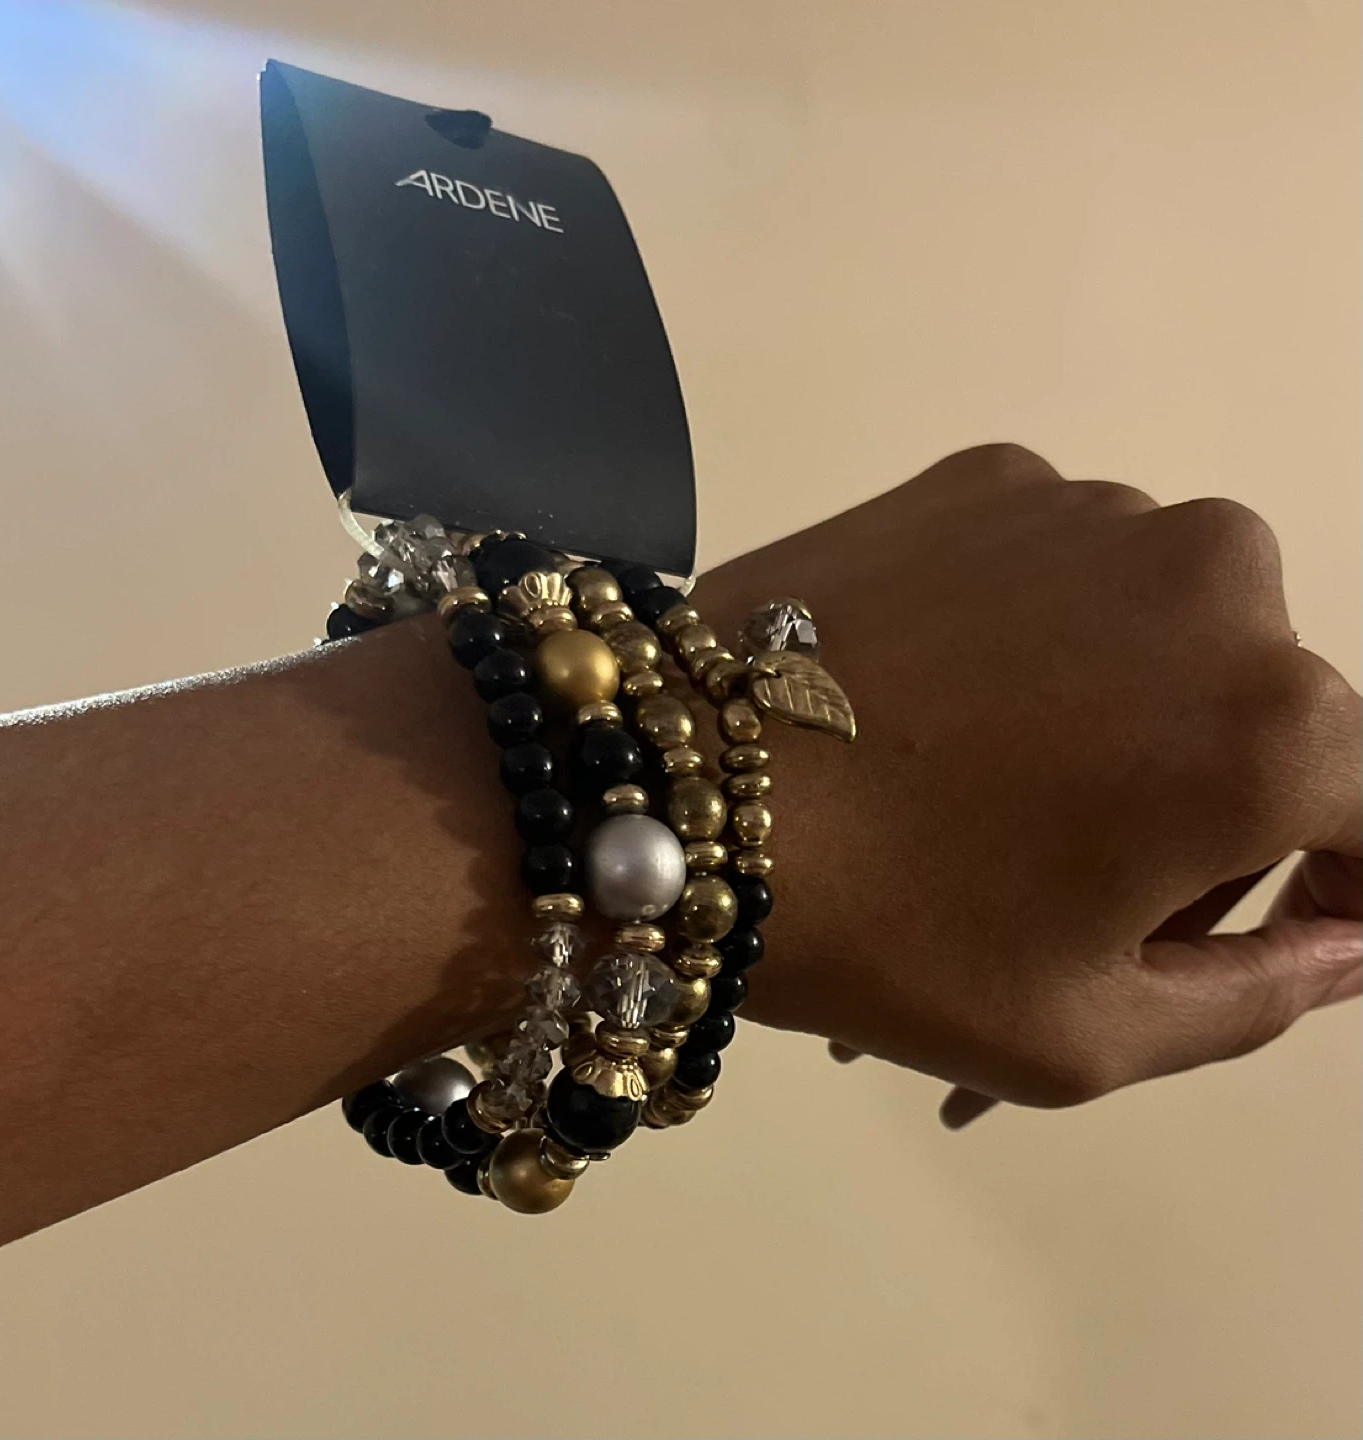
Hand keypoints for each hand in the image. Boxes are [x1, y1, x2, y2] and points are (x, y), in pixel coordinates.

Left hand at [694, 445, 1360, 1113]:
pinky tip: (935, 704)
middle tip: (1074, 895)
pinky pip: (1059, 572)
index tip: (1260, 934)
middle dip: (1203, 815)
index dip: (1332, 888)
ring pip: (1162, 635)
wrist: (676, 788)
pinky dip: (1034, 639)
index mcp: (1274, 723)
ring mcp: (1091, 507)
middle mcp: (1216, 576)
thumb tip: (1349, 940)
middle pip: (1263, 718)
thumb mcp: (1090, 1032)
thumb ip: (1262, 996)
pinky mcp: (983, 477)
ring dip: (1119, 717)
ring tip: (988, 801)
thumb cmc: (894, 935)